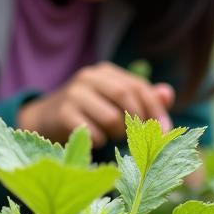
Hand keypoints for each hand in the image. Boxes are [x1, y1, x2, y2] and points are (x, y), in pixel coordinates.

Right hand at [17, 62, 174, 147]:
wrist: (45, 120)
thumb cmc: (88, 112)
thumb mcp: (114, 101)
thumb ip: (142, 98)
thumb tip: (168, 93)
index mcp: (104, 72)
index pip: (138, 86)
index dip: (155, 109)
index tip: (166, 130)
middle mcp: (88, 78)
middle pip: (126, 96)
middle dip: (137, 121)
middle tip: (137, 137)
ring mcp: (73, 95)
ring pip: (112, 118)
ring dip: (117, 134)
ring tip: (109, 134)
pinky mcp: (63, 114)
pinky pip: (95, 134)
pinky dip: (100, 142)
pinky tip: (93, 139)